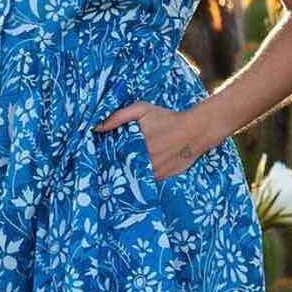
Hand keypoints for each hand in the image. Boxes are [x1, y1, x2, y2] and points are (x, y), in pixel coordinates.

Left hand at [92, 101, 208, 183]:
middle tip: (109, 168)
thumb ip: (118, 117)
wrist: (195, 130)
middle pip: (120, 168)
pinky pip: (145, 182)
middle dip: (114, 168)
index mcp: (133, 145)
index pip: (111, 156)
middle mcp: (142, 160)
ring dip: (127, 175)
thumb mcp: (142, 110)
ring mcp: (152, 170)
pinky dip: (140, 179)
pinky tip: (137, 175)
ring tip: (121, 173)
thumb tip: (97, 127)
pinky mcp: (161, 177)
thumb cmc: (167, 118)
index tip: (100, 159)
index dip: (105, 158)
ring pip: (132, 177)